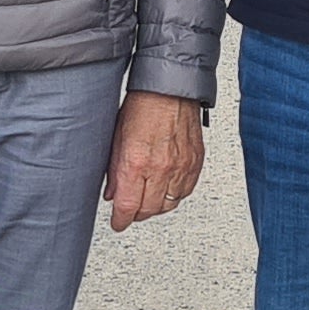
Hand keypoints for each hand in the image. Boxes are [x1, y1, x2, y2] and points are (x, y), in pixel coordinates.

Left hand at [104, 91, 205, 230]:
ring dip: (156, 207)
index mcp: (136, 162)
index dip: (121, 220)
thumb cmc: (143, 104)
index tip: (117, 223)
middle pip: (149, 210)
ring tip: (147, 200)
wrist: (170, 86)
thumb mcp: (116, 137)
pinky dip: (175, 195)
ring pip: (170, 205)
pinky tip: (167, 189)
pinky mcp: (195, 162)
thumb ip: (114, 170)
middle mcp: (161, 168)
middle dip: (137, 214)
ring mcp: (181, 166)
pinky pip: (186, 191)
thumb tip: (113, 193)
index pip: (128, 207)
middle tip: (130, 211)